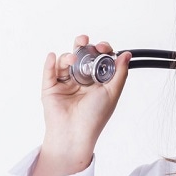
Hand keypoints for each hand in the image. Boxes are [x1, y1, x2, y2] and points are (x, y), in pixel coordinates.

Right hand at [32, 35, 131, 175]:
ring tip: (73, 59)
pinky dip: (50, 62)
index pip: (98, 59)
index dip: (101, 50)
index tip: (103, 48)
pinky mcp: (51, 88)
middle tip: (84, 41)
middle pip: (81, 56)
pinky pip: (49, 71)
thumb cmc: (94, 118)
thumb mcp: (112, 93)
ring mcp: (65, 83)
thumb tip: (127, 55)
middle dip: (82, 45)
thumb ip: (119, 72)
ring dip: (69, 56)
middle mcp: (81, 80)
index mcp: (96, 81)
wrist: (75, 134)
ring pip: (66, 62)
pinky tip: (53, 57)